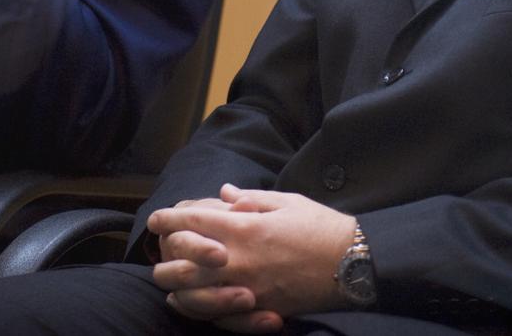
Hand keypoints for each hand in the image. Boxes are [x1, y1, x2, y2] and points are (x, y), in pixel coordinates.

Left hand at [148, 184, 357, 332]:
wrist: (354, 264)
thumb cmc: (321, 227)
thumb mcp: (286, 202)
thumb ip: (250, 198)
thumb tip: (224, 192)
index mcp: (244, 228)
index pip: (193, 222)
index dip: (169, 219)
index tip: (156, 218)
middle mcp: (239, 260)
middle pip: (183, 266)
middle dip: (165, 258)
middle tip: (160, 251)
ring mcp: (248, 289)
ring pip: (195, 297)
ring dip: (177, 289)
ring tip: (170, 282)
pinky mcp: (260, 310)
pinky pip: (219, 318)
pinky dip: (201, 311)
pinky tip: (193, 304)